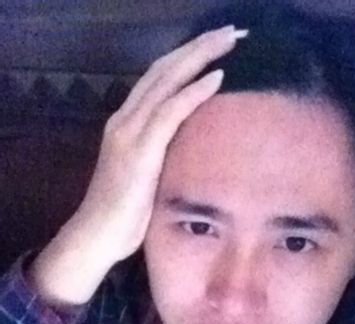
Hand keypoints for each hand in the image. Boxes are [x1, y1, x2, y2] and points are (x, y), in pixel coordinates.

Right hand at [26, 25, 247, 305]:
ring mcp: (129, 132)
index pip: (159, 78)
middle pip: (164, 69)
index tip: (218, 46)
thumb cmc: (123, 211)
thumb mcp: (146, 173)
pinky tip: (216, 78)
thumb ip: (163, 153)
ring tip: (229, 41)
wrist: (98, 235)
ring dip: (200, 57)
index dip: (188, 58)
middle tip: (231, 32)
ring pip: (166, 81)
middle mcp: (126, 119)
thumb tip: (193, 146)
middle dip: (198, 46)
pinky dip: (193, 93)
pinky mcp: (138, 150)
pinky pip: (169, 113)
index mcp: (129, 123)